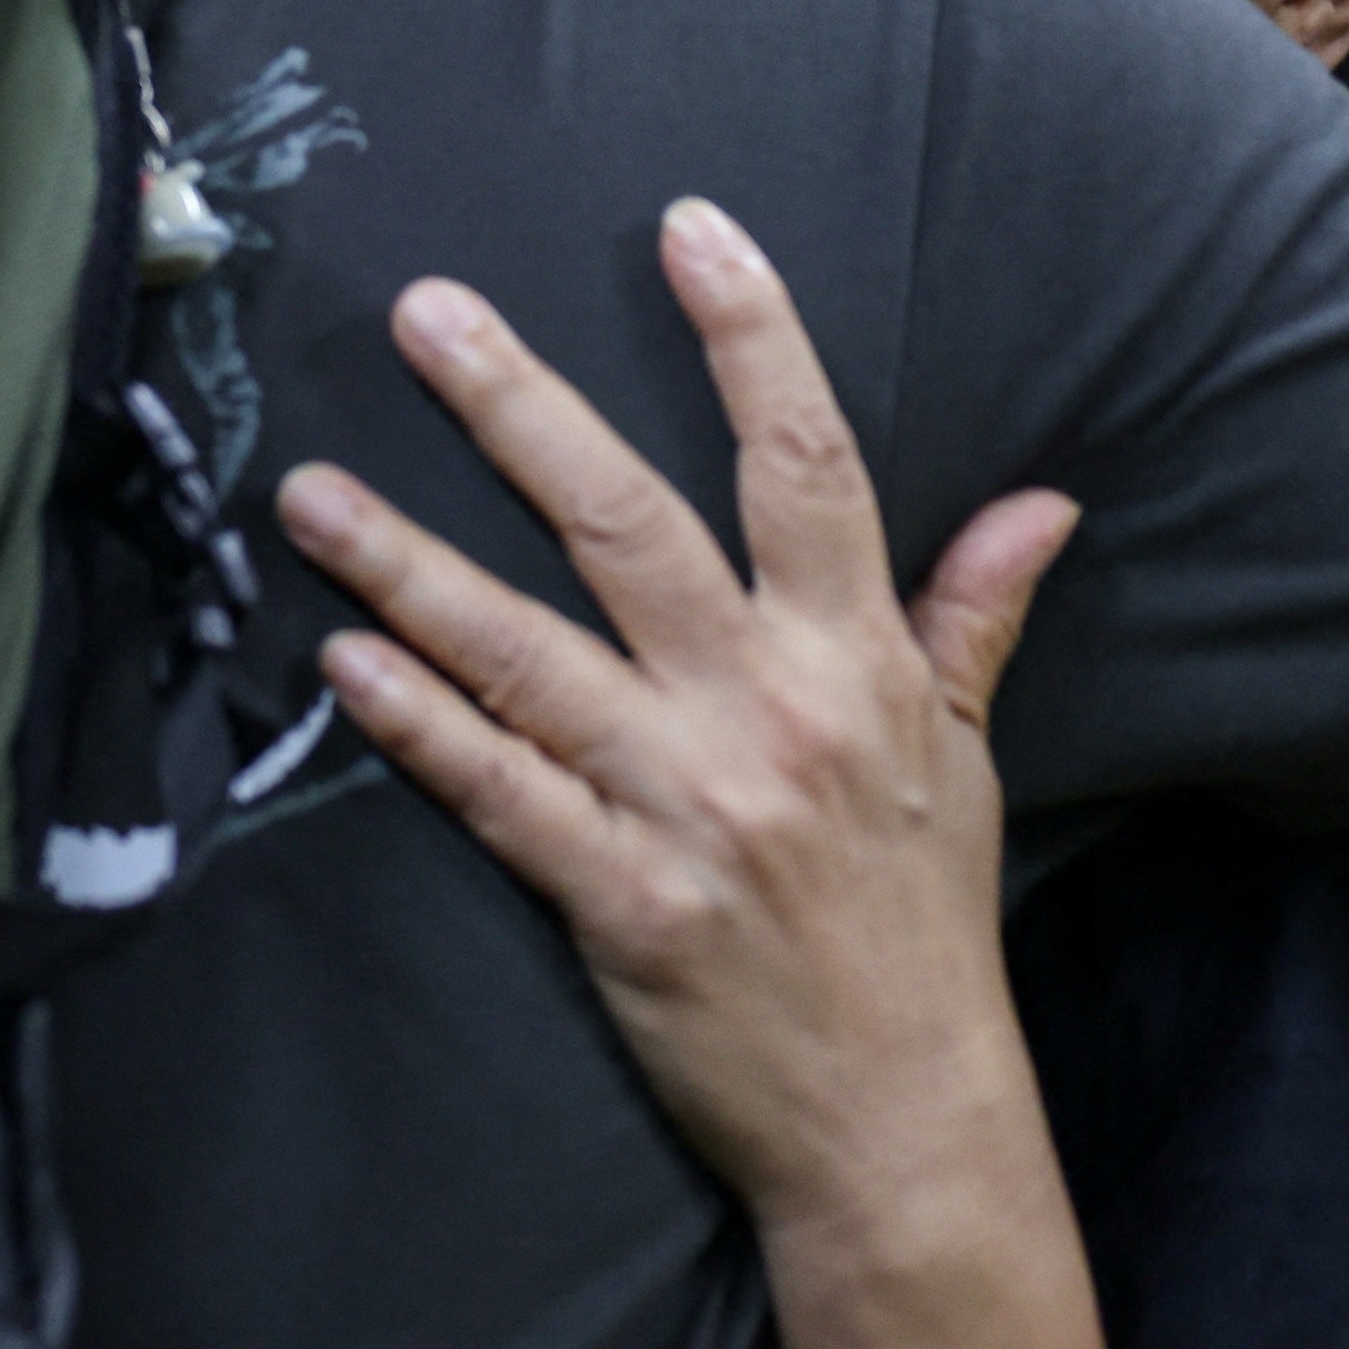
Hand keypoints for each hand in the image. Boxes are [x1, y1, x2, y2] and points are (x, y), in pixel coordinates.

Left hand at [273, 196, 1080, 1266]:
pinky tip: (339, 667)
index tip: (687, 228)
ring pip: (527, 655)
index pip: (806, 462)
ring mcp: (685, 805)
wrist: (905, 1120)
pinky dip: (416, 730)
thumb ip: (974, 618)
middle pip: (630, 526)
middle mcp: (767, 711)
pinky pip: (498, 796)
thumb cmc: (923, 928)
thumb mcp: (968, 759)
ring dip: (408, 566)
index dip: (750, 337)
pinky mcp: (616, 900)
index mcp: (856, 661)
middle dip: (518, 409)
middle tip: (423, 312)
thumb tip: (1040, 503)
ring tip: (307, 492)